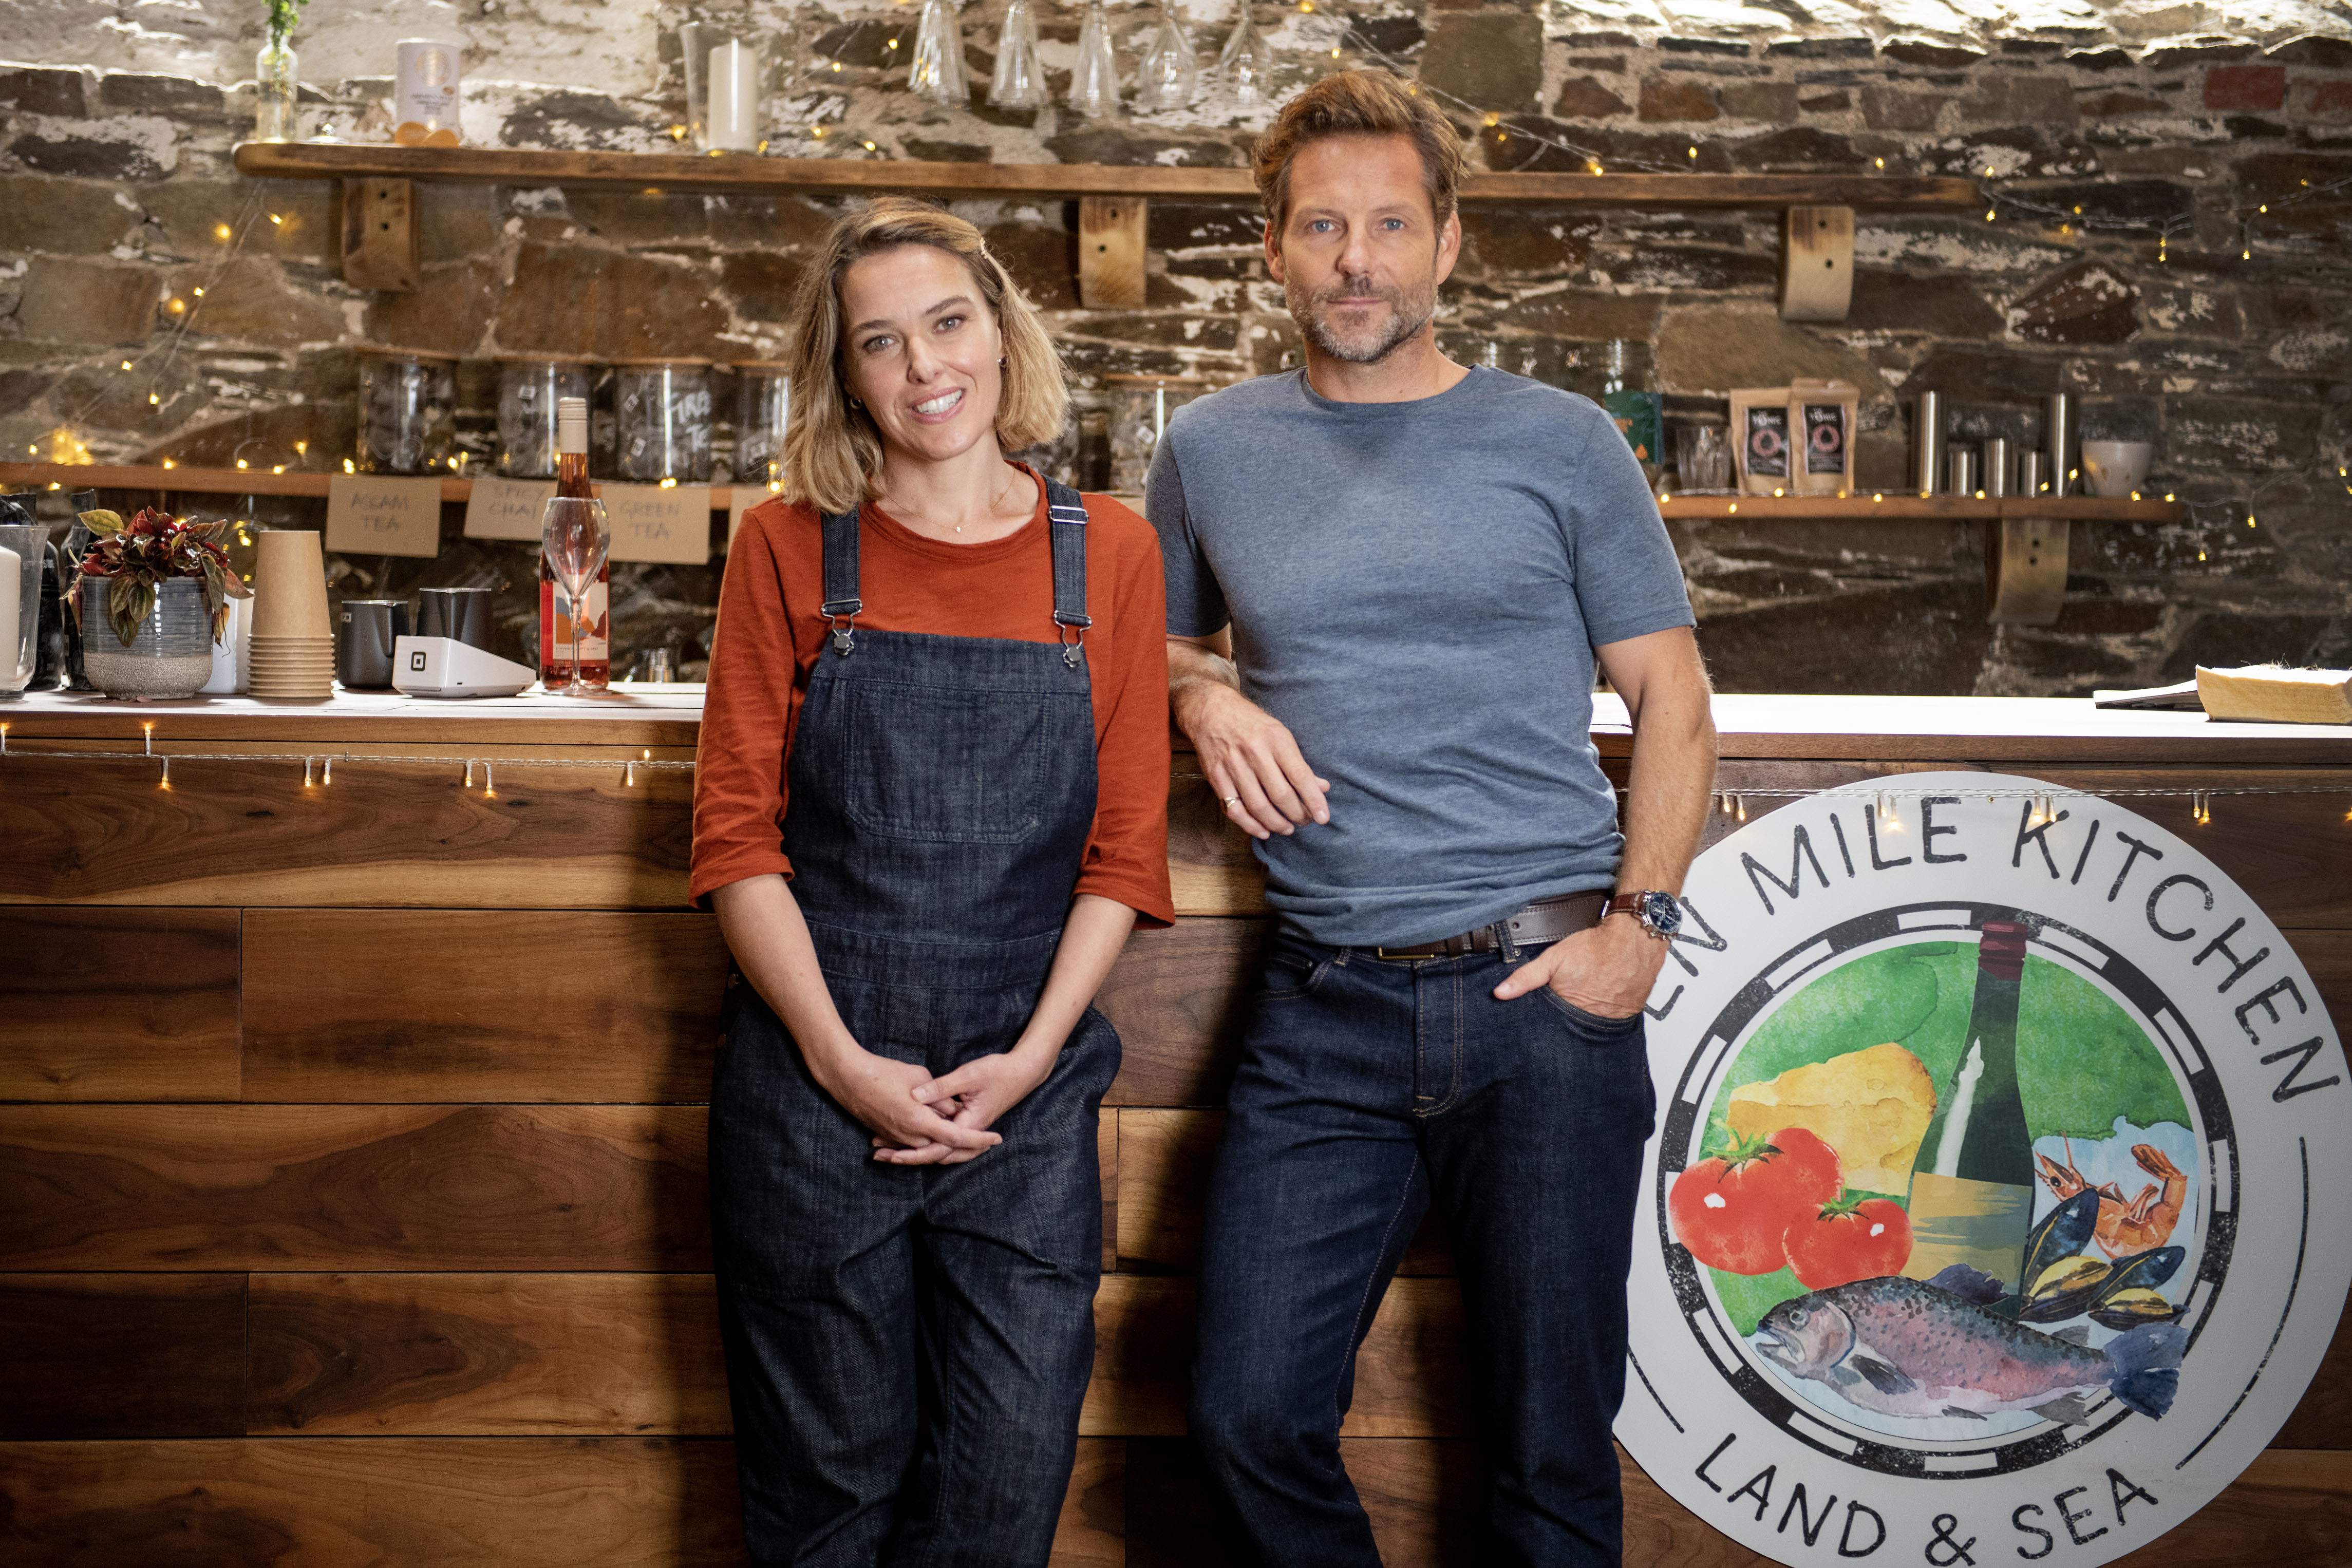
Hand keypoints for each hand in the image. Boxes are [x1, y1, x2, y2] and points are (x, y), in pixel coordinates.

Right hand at [809, 1044, 1003, 1164]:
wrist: (848, 1077)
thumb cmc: (884, 1072)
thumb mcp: (920, 1077)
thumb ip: (940, 1096)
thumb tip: (953, 1110)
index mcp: (920, 1121)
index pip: (956, 1137)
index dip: (979, 1139)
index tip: (997, 1139)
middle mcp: (908, 1136)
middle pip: (944, 1147)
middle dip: (965, 1143)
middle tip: (987, 1140)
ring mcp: (896, 1138)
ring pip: (928, 1146)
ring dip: (945, 1141)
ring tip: (969, 1137)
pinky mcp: (887, 1135)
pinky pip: (912, 1143)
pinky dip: (927, 1139)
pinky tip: (938, 1132)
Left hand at [887, 1045, 1059, 1164]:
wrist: (1023, 1072)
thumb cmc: (998, 1072)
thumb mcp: (968, 1076)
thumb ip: (941, 1087)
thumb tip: (915, 1096)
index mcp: (968, 1125)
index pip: (937, 1148)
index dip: (913, 1153)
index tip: (892, 1155)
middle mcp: (969, 1132)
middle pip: (937, 1154)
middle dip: (909, 1157)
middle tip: (882, 1155)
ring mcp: (969, 1128)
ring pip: (942, 1150)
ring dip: (917, 1151)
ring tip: (890, 1150)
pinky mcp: (968, 1121)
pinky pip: (946, 1139)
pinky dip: (929, 1141)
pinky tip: (913, 1136)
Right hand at [1183, 681, 1329, 840]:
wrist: (1211, 710)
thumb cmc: (1251, 724)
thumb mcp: (1280, 734)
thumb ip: (1299, 763)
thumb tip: (1322, 788)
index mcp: (1276, 739)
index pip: (1300, 776)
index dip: (1314, 800)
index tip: (1323, 817)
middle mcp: (1255, 752)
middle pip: (1280, 796)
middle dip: (1297, 815)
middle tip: (1305, 821)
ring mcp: (1233, 766)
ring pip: (1258, 807)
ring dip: (1276, 824)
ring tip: (1287, 828)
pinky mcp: (1216, 777)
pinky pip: (1235, 809)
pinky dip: (1250, 825)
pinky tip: (1263, 830)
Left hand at [1492, 914, 1666, 1017]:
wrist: (1635, 937)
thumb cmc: (1597, 947)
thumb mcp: (1553, 959)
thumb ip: (1526, 977)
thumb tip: (1500, 993)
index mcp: (1571, 1011)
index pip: (1550, 1028)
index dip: (1545, 1023)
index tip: (1539, 1021)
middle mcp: (1592, 1020)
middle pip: (1571, 1028)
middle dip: (1565, 1021)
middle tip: (1568, 1000)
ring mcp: (1612, 1019)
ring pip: (1592, 1024)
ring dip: (1586, 1015)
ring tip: (1587, 995)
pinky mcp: (1628, 1013)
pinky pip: (1611, 1018)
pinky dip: (1605, 1010)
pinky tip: (1603, 995)